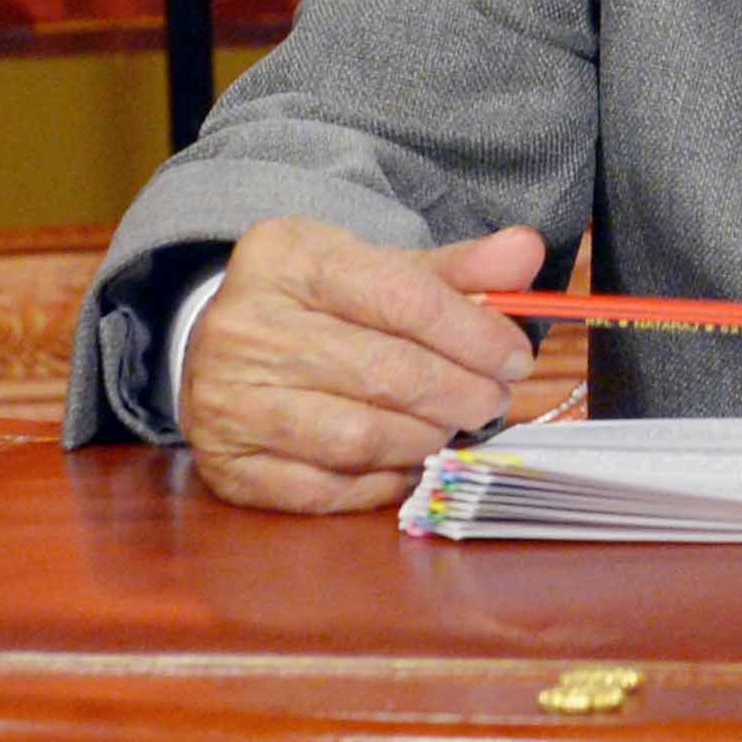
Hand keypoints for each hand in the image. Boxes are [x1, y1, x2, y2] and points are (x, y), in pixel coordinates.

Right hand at [175, 218, 542, 514]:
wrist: (214, 348)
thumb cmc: (314, 305)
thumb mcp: (376, 268)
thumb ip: (455, 269)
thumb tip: (527, 251)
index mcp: (287, 259)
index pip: (403, 298)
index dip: (474, 334)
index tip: (516, 358)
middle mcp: (245, 327)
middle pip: (384, 371)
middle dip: (460, 392)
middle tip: (493, 401)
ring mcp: (227, 402)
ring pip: (357, 436)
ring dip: (425, 439)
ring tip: (450, 427)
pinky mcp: (226, 467)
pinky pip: (325, 490)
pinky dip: (380, 483)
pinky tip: (407, 464)